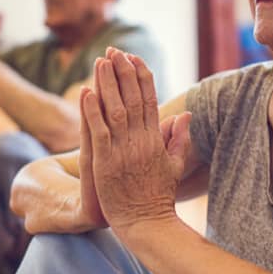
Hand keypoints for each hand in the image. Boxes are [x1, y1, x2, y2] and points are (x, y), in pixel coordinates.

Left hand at [81, 47, 191, 233]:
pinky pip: (98, 131)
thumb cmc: (158, 196)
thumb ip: (178, 139)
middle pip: (132, 98)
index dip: (142, 77)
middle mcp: (141, 141)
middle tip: (115, 51)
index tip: (135, 58)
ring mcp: (123, 150)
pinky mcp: (105, 162)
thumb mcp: (174, 165)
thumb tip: (185, 114)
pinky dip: (92, 110)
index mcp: (155, 139)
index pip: (149, 100)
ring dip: (108, 84)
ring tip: (101, 61)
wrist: (146, 223)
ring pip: (115, 109)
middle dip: (123, 72)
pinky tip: (87, 92)